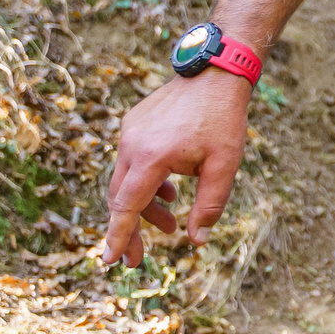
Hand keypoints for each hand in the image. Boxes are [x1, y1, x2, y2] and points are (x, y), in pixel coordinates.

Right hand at [103, 69, 249, 264]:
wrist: (216, 71)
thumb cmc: (223, 119)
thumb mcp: (224, 166)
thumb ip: (209, 205)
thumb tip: (196, 240)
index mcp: (151, 157)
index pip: (127, 206)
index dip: (118, 236)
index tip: (109, 261)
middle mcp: (132, 144)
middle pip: (120, 197)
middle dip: (129, 229)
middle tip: (138, 257)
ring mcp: (130, 131)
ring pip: (126, 180)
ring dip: (144, 205)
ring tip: (170, 224)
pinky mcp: (134, 123)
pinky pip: (132, 161)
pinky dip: (145, 182)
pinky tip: (169, 191)